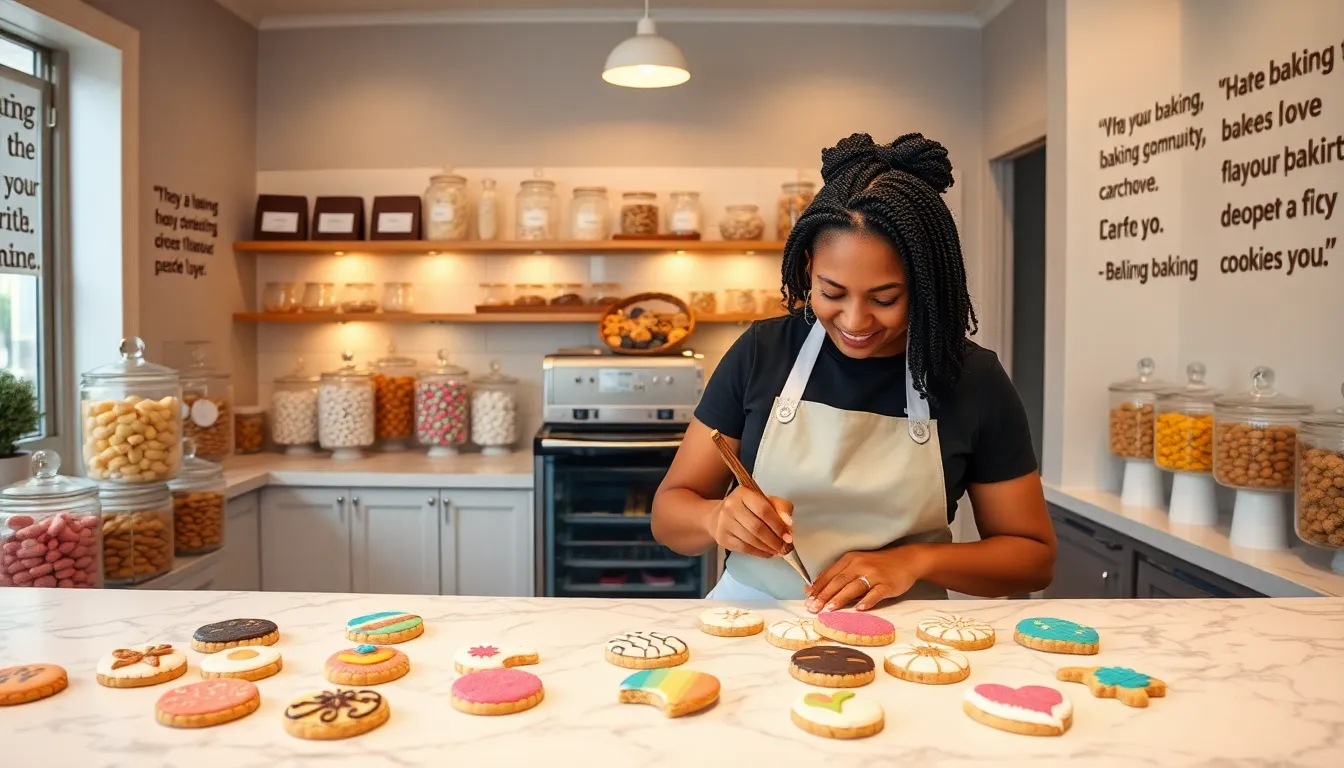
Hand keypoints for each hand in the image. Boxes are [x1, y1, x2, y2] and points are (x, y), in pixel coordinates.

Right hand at [710, 487, 793, 557]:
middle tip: (784, 546)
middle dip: (774, 540)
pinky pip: (744, 548)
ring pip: (751, 540)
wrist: (721, 516)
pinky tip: (767, 553)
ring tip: (778, 550)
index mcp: (743, 493)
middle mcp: (731, 506)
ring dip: (768, 548)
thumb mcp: (766, 501)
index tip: (788, 535)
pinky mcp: (723, 537)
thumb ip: (781, 508)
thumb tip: (788, 523)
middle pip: (756, 527)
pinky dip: (759, 553)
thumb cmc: (748, 508)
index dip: (777, 524)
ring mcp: (724, 522)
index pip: (763, 509)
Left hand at [804, 547, 925, 611]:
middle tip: (813, 608)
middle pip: (839, 581)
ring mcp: (875, 574)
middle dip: (824, 595)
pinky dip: (867, 601)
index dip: (818, 587)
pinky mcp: (888, 584)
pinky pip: (876, 593)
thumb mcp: (856, 564)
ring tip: (829, 609)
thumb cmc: (877, 564)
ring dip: (840, 598)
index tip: (807, 599)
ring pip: (854, 587)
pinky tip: (859, 609)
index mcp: (850, 560)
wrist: (906, 560)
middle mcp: (860, 565)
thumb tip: (814, 588)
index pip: (830, 574)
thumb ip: (838, 575)